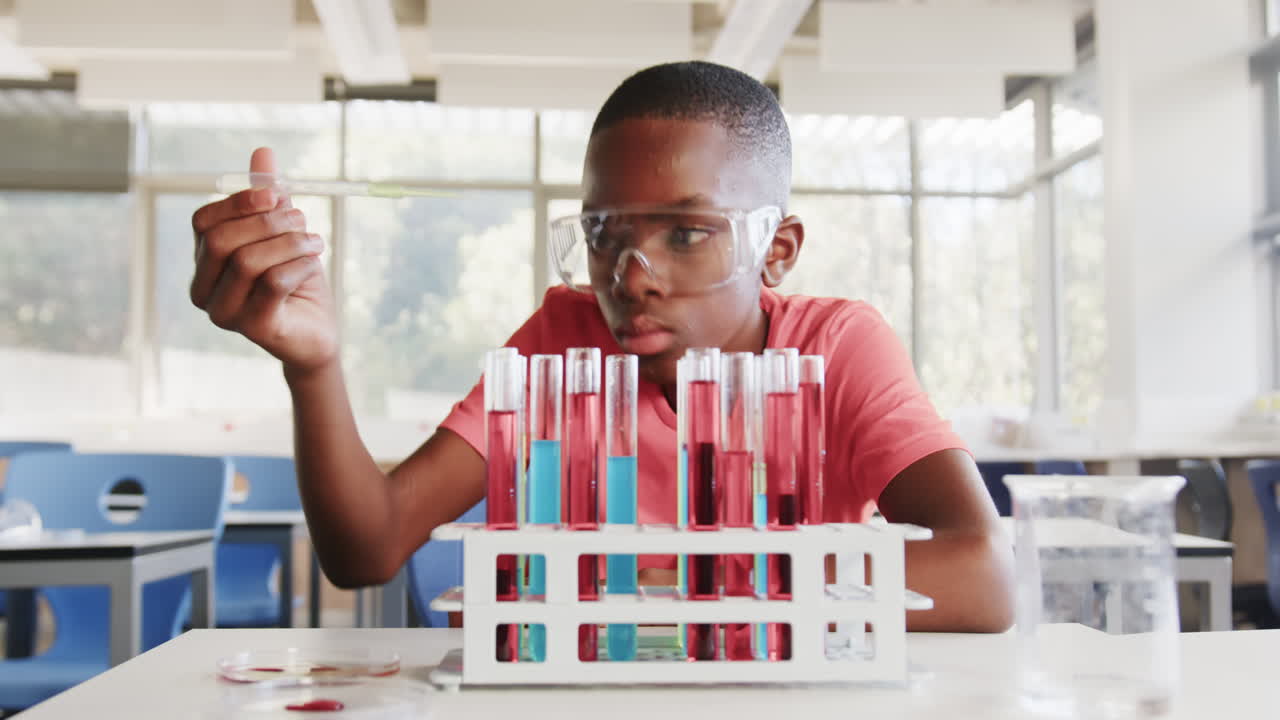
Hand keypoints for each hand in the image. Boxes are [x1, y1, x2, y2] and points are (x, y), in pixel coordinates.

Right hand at [190, 147, 337, 373]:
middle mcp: (205, 291)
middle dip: (267, 222)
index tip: (276, 195)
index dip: (239, 202)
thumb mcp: (281, 232)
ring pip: (249, 260)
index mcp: (203, 264)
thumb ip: (268, 198)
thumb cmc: (295, 281)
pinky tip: (313, 262)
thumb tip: (263, 152)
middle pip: (221, 240)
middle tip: (300, 219)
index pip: (204, 222)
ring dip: (290, 242)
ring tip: (314, 242)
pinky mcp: (255, 328)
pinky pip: (274, 283)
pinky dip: (299, 264)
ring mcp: (226, 313)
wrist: (317, 332)